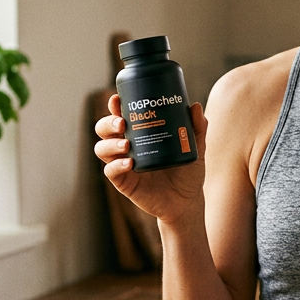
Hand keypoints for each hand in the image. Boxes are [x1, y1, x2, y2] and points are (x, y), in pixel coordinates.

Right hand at [93, 94, 207, 224]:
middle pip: (104, 129)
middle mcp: (127, 146)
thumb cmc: (188, 172)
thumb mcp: (195, 147)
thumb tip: (195, 106)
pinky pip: (110, 171)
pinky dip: (116, 166)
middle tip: (122, 123)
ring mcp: (123, 164)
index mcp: (139, 133)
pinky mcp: (124, 182)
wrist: (187, 201)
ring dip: (110, 144)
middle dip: (108, 123)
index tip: (117, 99)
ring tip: (126, 145)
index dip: (114, 106)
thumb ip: (197, 127)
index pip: (120, 114)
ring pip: (102, 149)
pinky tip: (129, 163)